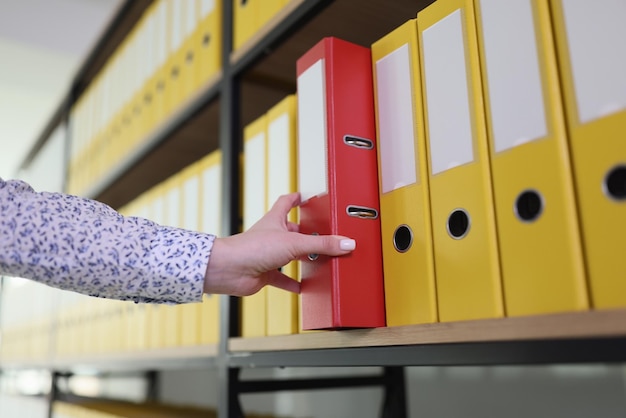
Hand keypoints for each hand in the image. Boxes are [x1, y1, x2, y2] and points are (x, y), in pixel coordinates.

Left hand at [203, 192, 355, 295]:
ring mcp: (267, 255)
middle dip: (305, 233)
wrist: (229, 270)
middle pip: (291, 231)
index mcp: (275, 220)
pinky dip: (292, 283)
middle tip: (322, 234)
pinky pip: (281, 278)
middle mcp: (271, 236)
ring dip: (301, 258)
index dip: (296, 198)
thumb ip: (321, 244)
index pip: (286, 202)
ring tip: (318, 260)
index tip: (306, 196)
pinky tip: (302, 287)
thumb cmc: (251, 248)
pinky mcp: (264, 273)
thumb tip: (346, 243)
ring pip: (288, 255)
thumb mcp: (294, 243)